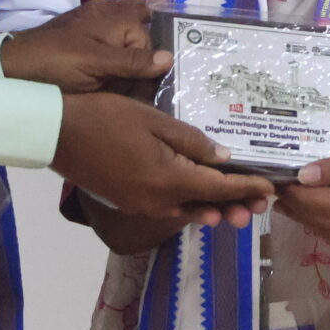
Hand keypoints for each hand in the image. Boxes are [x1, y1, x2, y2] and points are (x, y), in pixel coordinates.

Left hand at [0, 0, 168, 92]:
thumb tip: (169, 58)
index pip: (147, 34)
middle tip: (162, 70)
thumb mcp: (95, 64)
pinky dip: (120, 54)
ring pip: (126, 30)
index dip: (151, 58)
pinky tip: (125, 69)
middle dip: (150, 42)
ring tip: (148, 72)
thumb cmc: (54, 63)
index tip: (157, 78)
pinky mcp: (81, 40)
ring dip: (136, 50)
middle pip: (141, 22)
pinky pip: (110, 42)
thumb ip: (131, 62)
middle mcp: (105, 15)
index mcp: (111, 17)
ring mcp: (91, 25)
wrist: (10, 69)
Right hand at [52, 92, 271, 225]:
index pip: (219, 188)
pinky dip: (188, 206)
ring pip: (187, 211)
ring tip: (237, 208)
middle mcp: (159, 202)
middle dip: (235, 204)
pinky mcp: (129, 202)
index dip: (246, 188)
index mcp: (170, 180)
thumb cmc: (108, 118)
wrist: (58, 133)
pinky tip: (198, 201)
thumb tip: (223, 158)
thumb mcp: (155, 121)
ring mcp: (142, 206)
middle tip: (262, 205)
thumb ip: (192, 142)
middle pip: (206, 206)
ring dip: (213, 208)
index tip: (271, 189)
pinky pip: (168, 209)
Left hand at [277, 136, 329, 250]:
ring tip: (294, 193)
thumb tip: (303, 176)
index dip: (289, 188)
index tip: (273, 171)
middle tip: (276, 181)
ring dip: (310, 214)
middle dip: (294, 203)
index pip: (310, 203)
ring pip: (329, 232)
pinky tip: (327, 206)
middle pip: (315, 221)